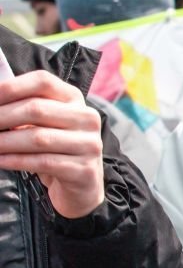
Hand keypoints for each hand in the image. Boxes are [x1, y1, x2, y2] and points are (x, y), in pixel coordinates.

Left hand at [0, 71, 105, 217]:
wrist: (82, 185)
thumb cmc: (55, 149)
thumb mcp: (43, 124)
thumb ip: (22, 109)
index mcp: (74, 99)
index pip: (43, 82)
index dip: (10, 88)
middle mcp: (86, 118)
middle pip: (36, 109)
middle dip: (0, 118)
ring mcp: (88, 144)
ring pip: (38, 138)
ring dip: (4, 142)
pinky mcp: (84, 170)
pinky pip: (43, 162)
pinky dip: (15, 161)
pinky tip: (0, 161)